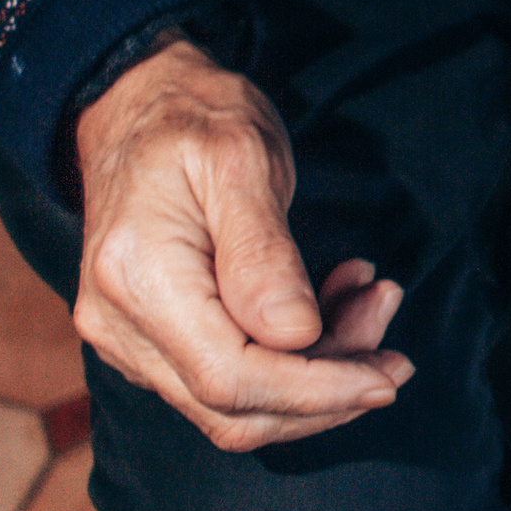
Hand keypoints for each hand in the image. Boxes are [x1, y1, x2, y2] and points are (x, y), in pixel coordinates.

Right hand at [74, 38, 412, 451]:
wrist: (136, 100)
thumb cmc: (195, 117)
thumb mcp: (241, 159)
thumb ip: (264, 254)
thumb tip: (296, 337)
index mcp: (139, 278)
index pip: (232, 379)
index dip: (318, 391)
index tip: (388, 375)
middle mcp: (120, 324)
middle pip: (233, 410)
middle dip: (328, 386)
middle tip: (390, 326)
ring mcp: (129, 337)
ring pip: (234, 403)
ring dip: (318, 369)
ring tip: (370, 299)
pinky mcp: (150, 337)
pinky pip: (226, 375)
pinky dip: (292, 356)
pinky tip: (333, 303)